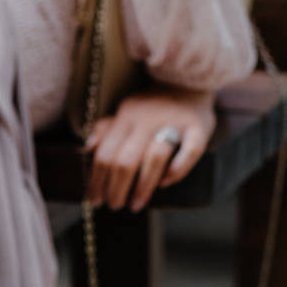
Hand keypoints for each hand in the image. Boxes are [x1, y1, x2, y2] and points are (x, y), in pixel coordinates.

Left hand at [84, 88, 216, 212]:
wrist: (192, 79)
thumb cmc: (156, 104)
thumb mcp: (128, 110)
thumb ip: (107, 128)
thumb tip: (87, 148)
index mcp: (127, 116)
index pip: (105, 153)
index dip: (97, 181)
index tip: (95, 201)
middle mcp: (148, 120)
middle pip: (125, 160)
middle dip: (116, 189)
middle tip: (114, 207)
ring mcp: (174, 123)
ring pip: (154, 157)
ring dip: (142, 186)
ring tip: (135, 205)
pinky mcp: (198, 128)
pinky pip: (190, 151)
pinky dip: (178, 169)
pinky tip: (166, 183)